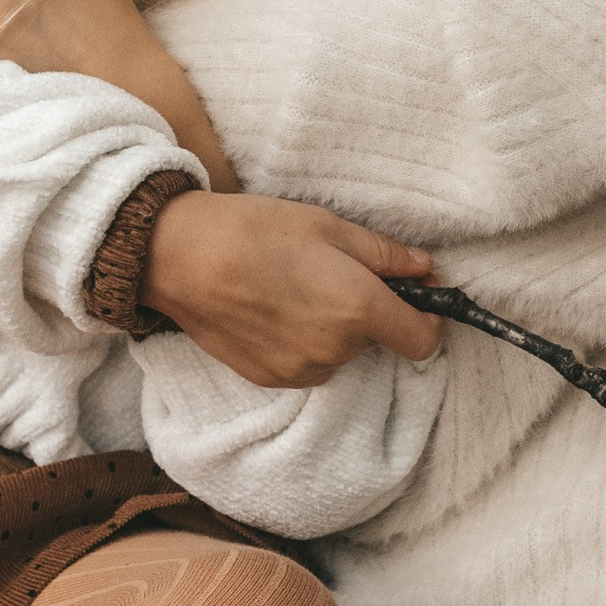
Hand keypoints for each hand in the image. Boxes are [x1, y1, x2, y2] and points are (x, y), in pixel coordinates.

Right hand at [143, 190, 441, 385]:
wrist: (177, 258)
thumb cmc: (254, 231)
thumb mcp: (327, 226)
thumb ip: (384, 254)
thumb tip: (424, 268)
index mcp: (359, 310)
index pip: (423, 340)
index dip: (428, 317)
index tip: (416, 293)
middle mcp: (336, 350)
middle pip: (377, 341)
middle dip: (368, 310)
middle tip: (332, 270)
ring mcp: (301, 370)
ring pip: (340, 353)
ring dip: (333, 328)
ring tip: (294, 287)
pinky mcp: (271, 379)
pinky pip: (307, 363)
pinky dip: (302, 340)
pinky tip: (273, 307)